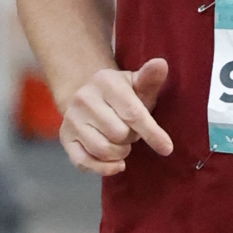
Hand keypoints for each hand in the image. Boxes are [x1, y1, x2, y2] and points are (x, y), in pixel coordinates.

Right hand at [57, 55, 172, 173]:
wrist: (91, 99)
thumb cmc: (123, 95)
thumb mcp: (137, 85)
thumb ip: (150, 78)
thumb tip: (162, 64)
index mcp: (105, 81)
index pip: (132, 113)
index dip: (152, 133)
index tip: (167, 148)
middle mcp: (83, 98)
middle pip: (119, 134)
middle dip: (131, 138)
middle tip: (131, 131)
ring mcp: (71, 119)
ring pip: (103, 150)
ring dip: (120, 153)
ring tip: (122, 143)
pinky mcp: (65, 138)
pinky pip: (84, 162)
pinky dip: (104, 168)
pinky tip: (116, 163)